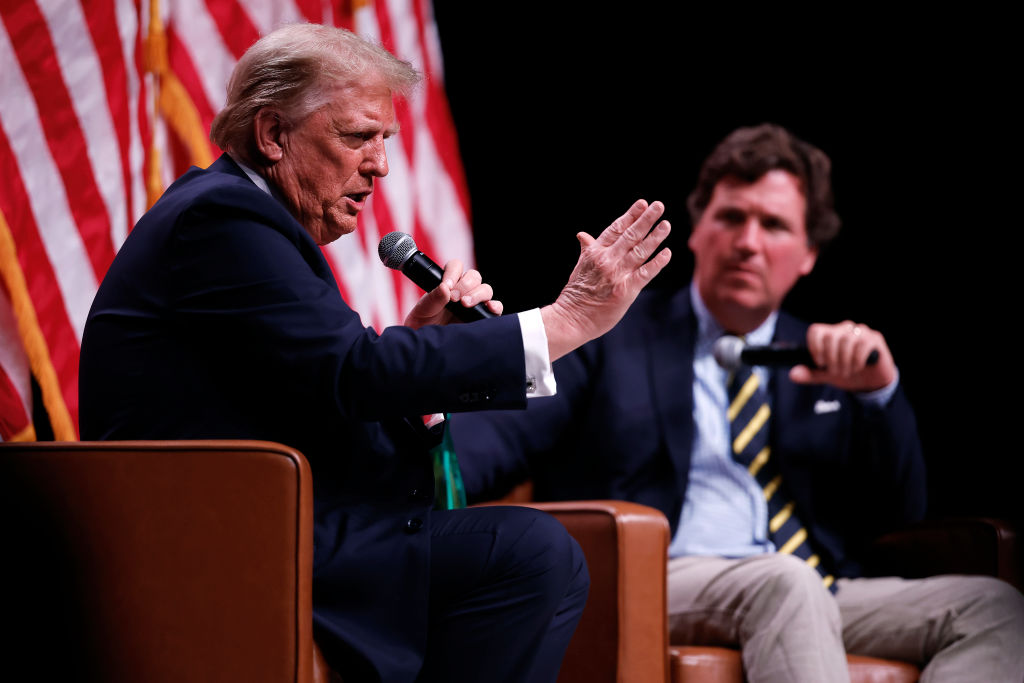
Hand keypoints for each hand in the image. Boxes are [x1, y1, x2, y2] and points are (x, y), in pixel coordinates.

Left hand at [403, 259, 501, 328]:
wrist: (429, 345)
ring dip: (477, 294)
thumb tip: (445, 288)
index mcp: (448, 283)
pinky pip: (496, 307)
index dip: (453, 272)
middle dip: (465, 285)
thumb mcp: (423, 310)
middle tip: (454, 298)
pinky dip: (495, 306)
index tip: (447, 285)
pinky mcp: (482, 316)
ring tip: (465, 304)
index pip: (456, 267)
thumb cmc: (423, 324)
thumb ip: (433, 298)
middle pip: (474, 276)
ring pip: (485, 289)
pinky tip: (489, 308)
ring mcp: (475, 303)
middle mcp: (463, 290)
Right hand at [541, 199, 670, 360]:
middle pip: (630, 235)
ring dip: (655, 237)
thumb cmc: (576, 294)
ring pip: (640, 251)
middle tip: (659, 205)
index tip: (643, 203)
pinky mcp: (625, 290)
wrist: (571, 318)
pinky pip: (644, 273)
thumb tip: (582, 235)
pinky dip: (657, 263)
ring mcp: (616, 274)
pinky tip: (667, 253)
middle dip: (646, 219)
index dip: (630, 215)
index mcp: (595, 252)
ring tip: (666, 224)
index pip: (616, 229)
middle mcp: (607, 259)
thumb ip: (587, 249)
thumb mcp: (580, 266)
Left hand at [789, 320, 895, 391]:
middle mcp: (844, 329)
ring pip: (846, 339)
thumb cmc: (847, 374)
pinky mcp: (874, 338)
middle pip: (830, 335)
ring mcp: (860, 332)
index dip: (815, 347)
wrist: (871, 383)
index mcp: (830, 334)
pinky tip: (857, 368)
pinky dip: (857, 359)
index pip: (816, 330)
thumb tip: (793, 374)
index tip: (820, 363)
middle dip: (831, 358)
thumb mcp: (825, 376)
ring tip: (846, 372)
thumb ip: (810, 374)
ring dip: (844, 360)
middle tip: (835, 371)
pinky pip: (862, 344)